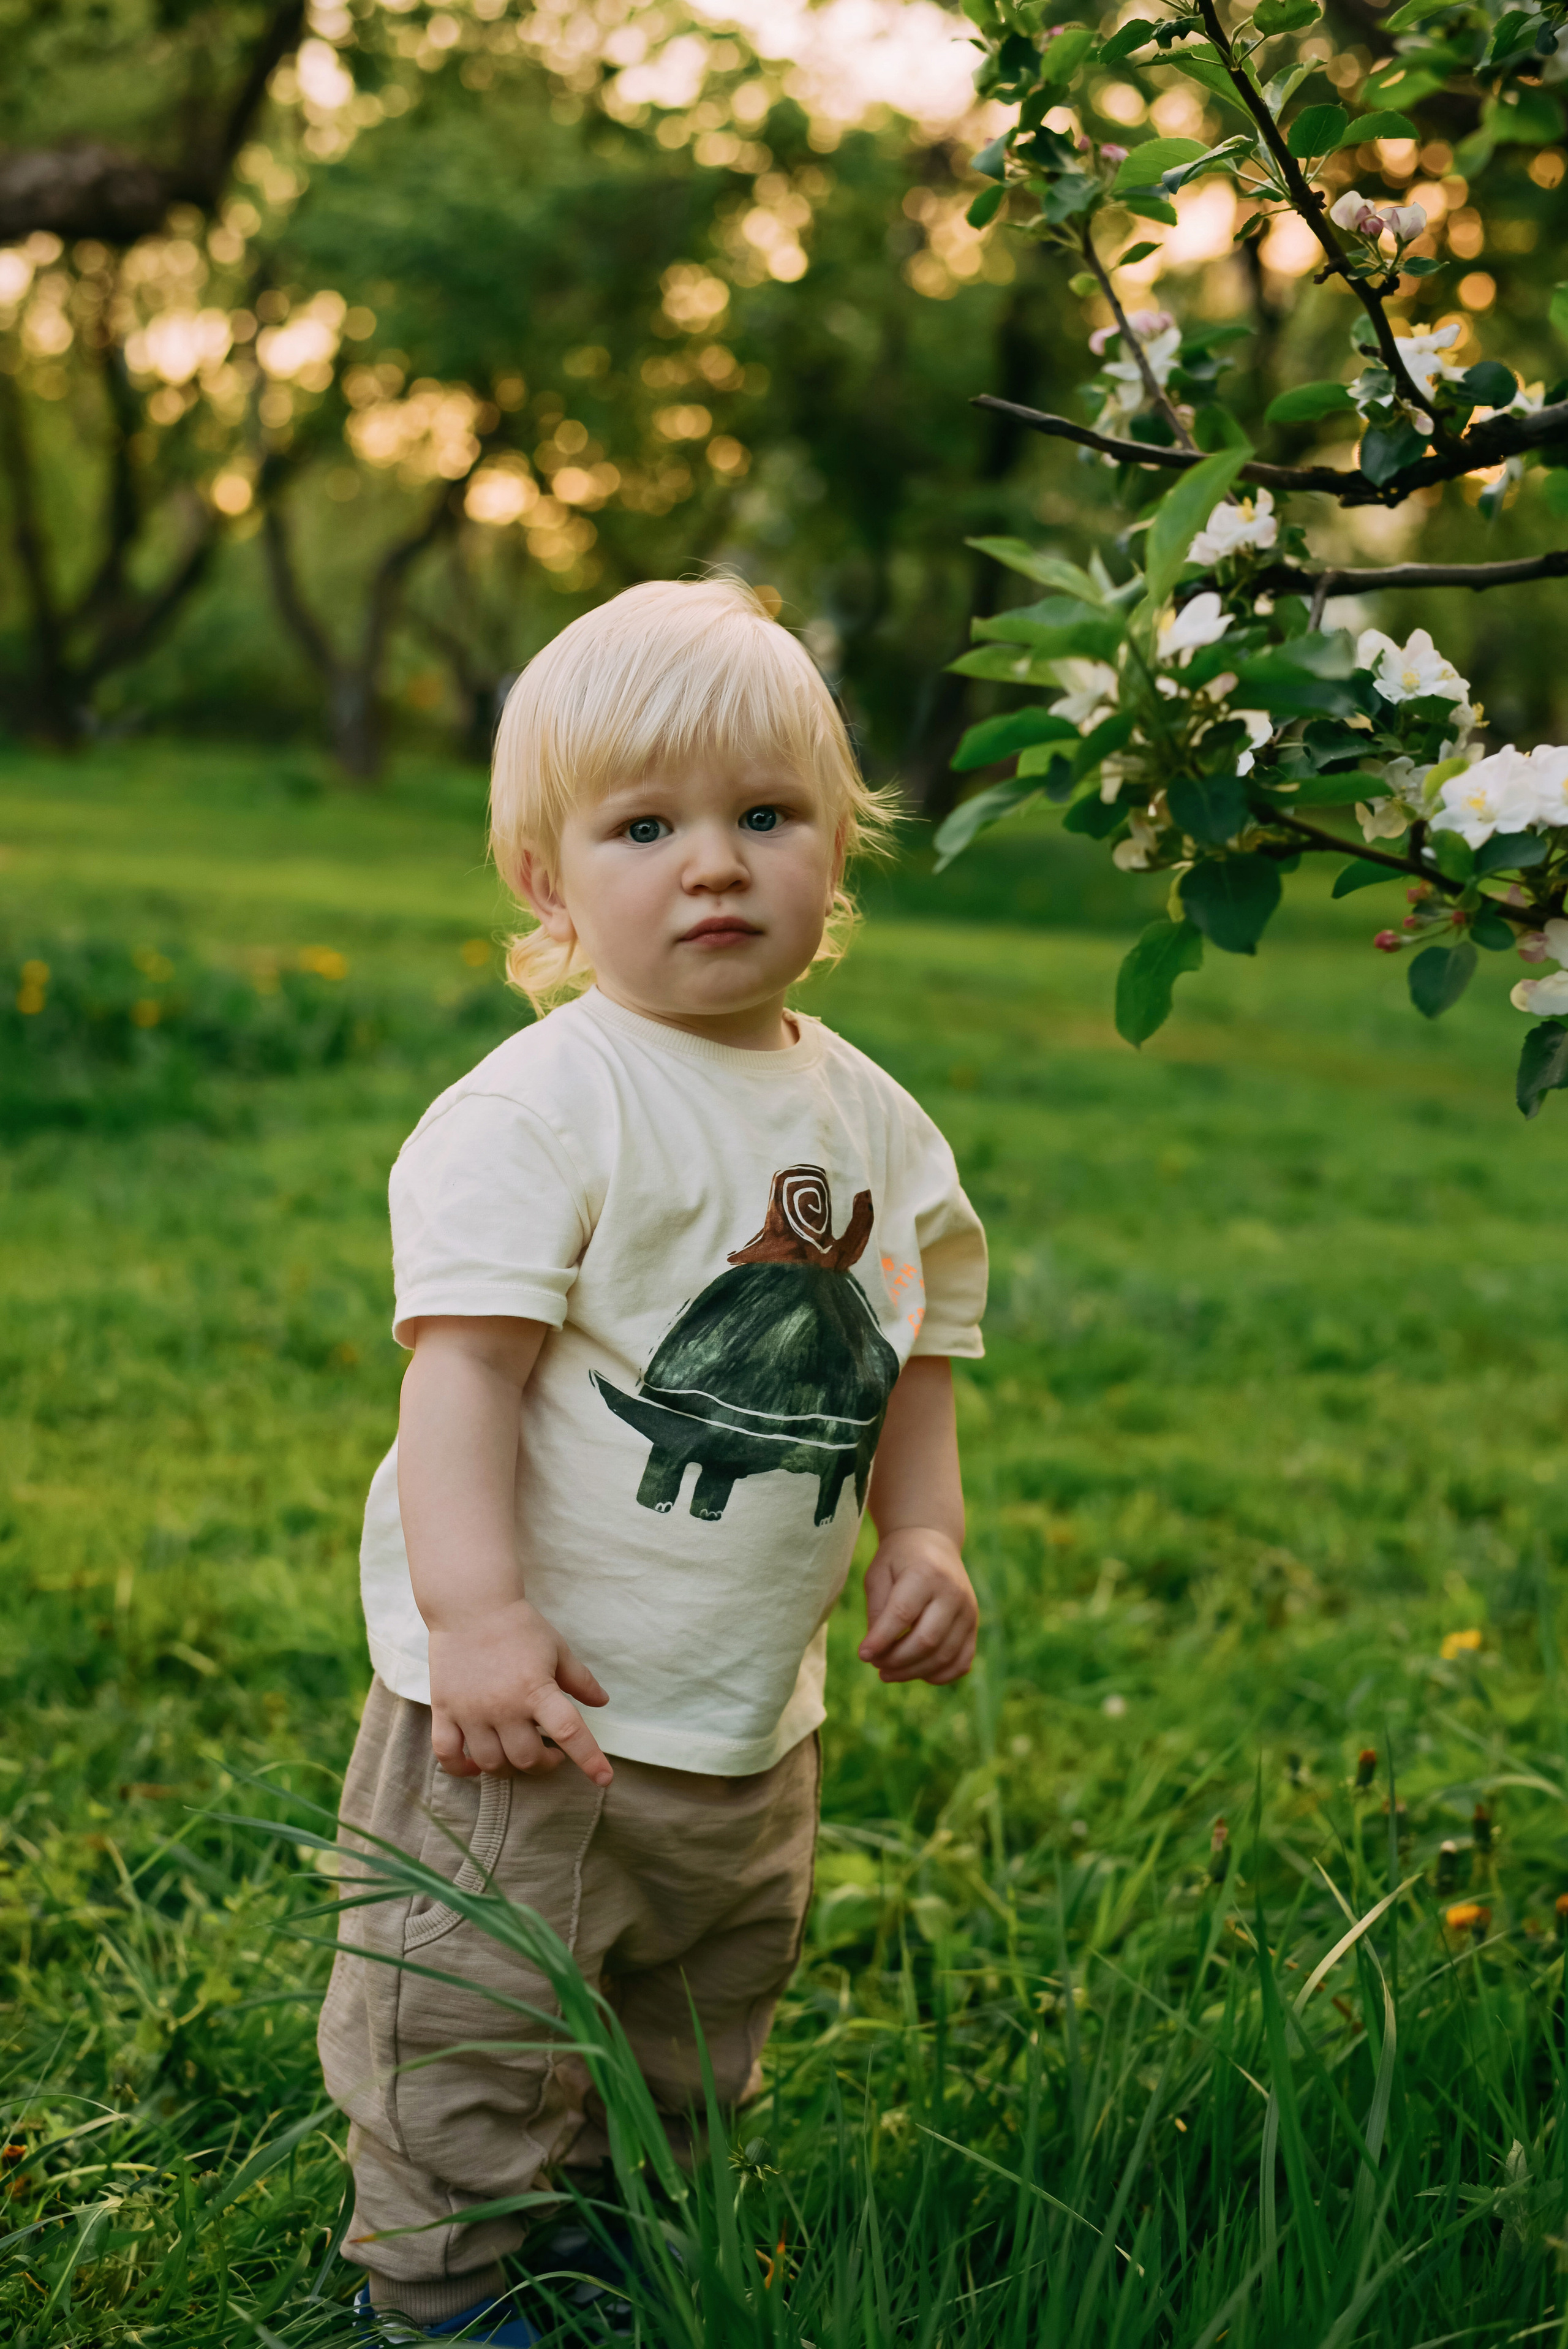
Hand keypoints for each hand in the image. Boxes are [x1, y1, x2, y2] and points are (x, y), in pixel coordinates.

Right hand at [428, 1597, 613, 1784]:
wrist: (470, 1605)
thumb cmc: (518, 1626)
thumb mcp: (556, 1649)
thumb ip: (579, 1679)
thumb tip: (602, 1702)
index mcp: (536, 1689)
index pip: (569, 1732)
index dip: (589, 1759)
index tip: (604, 1779)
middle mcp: (503, 1707)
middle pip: (527, 1759)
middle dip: (544, 1763)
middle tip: (550, 1752)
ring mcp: (471, 1711)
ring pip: (491, 1763)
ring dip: (509, 1766)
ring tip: (517, 1751)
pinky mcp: (444, 1710)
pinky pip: (448, 1755)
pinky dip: (462, 1768)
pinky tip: (475, 1764)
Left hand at [859, 1527, 977, 1685]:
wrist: (933, 1542)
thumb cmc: (898, 1560)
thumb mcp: (878, 1575)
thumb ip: (877, 1611)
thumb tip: (876, 1651)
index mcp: (925, 1573)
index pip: (902, 1614)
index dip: (881, 1640)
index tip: (862, 1655)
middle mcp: (953, 1592)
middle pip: (926, 1640)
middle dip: (896, 1660)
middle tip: (875, 1663)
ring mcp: (968, 1610)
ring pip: (943, 1656)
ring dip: (913, 1672)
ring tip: (888, 1672)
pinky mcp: (974, 1625)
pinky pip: (961, 1662)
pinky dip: (939, 1675)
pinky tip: (917, 1672)